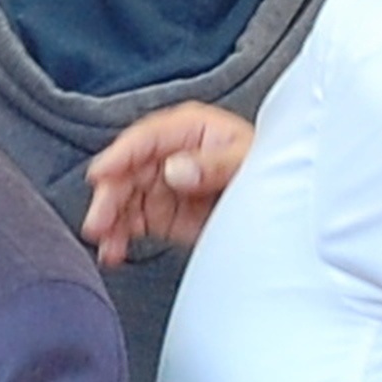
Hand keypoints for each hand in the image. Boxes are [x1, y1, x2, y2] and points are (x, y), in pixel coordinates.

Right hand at [81, 103, 256, 263]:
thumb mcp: (247, 162)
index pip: (145, 139)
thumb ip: (212, 164)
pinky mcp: (164, 213)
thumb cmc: (268, 172)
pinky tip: (112, 251)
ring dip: (110, 220)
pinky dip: (119, 237)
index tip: (101, 174)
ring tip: (105, 243)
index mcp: (190, 129)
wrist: (282, 210)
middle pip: (128, 171)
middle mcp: (172, 154)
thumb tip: (174, 169)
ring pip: (125, 198)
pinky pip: (133, 222)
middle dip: (110, 196)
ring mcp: (166, 185)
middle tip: (99, 220)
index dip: (120, 156)